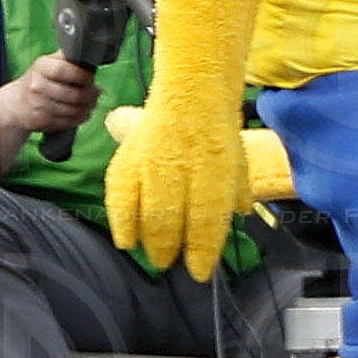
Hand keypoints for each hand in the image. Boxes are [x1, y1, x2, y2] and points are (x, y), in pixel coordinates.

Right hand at [9, 54, 99, 133]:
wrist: (15, 104)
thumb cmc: (38, 80)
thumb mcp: (48, 63)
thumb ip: (67, 58)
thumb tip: (90, 58)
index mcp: (41, 66)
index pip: (64, 70)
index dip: (82, 76)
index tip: (90, 79)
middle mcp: (37, 85)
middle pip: (74, 94)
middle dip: (90, 95)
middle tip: (95, 93)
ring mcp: (38, 105)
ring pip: (74, 110)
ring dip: (88, 108)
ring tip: (90, 103)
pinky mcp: (41, 121)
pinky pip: (69, 122)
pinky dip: (79, 118)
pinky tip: (81, 112)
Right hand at [104, 92, 247, 281]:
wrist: (191, 86)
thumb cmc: (217, 126)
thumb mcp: (239, 157)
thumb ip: (238, 190)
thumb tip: (238, 218)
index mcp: (216, 165)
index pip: (207, 217)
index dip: (202, 249)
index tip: (199, 271)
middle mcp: (182, 162)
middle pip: (171, 216)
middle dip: (170, 248)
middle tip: (170, 263)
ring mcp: (152, 157)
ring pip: (146, 208)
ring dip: (148, 240)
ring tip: (154, 256)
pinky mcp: (130, 153)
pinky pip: (119, 192)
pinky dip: (120, 220)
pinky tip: (125, 239)